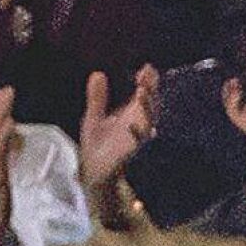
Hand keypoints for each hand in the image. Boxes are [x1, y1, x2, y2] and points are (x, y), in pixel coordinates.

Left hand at [79, 67, 157, 189]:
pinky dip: (137, 134)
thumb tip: (97, 73)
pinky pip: (138, 144)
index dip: (147, 81)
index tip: (146, 68)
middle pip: (150, 105)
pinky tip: (133, 124)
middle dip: (150, 91)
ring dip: (146, 108)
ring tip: (141, 92)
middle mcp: (139, 126)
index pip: (144, 94)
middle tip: (147, 75)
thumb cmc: (98, 149)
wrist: (95, 176)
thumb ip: (97, 98)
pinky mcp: (132, 155)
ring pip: (148, 122)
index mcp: (132, 115)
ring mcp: (138, 140)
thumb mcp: (95, 119)